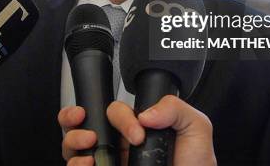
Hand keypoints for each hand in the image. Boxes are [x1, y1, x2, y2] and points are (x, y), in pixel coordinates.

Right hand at [58, 95, 215, 165]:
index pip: (116, 112)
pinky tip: (87, 164)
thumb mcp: (196, 129)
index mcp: (137, 128)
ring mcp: (109, 163)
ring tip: (88, 145)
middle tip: (85, 122)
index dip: (122, 118)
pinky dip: (75, 164)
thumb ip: (175, 109)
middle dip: (74, 116)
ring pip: (74, 146)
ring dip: (72, 140)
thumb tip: (145, 114)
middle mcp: (119, 145)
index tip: (138, 133)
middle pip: (84, 123)